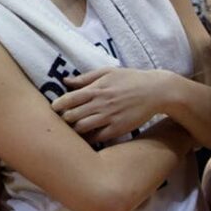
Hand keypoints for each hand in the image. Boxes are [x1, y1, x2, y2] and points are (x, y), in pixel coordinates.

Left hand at [51, 67, 169, 142]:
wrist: (156, 91)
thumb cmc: (130, 79)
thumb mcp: (107, 72)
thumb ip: (85, 78)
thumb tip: (66, 81)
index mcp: (96, 89)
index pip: (69, 99)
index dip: (58, 105)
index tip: (54, 108)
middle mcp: (100, 104)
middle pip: (72, 116)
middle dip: (63, 118)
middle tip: (60, 120)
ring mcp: (109, 118)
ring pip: (82, 128)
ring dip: (73, 129)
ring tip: (70, 129)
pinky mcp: (118, 129)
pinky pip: (97, 137)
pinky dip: (88, 138)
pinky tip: (84, 137)